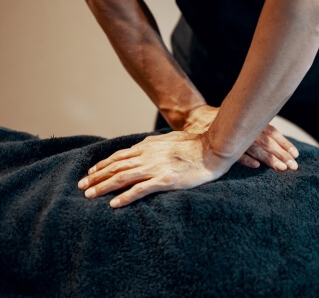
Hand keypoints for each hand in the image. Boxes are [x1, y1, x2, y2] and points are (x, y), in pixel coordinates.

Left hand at [78, 131, 232, 207]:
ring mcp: (155, 168)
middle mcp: (147, 157)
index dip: (103, 164)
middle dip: (96, 176)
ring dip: (103, 186)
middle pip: (115, 167)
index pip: (119, 156)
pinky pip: (140, 190)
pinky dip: (125, 197)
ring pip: (122, 178)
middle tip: (81, 186)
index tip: (91, 171)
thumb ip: (153, 143)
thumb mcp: (169, 138)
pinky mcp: (165, 181)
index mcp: (148, 147)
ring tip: (89, 195)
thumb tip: (141, 145)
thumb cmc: (194, 144)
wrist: (212, 149)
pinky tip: (114, 205)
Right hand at [184, 105, 298, 170]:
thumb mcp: (238, 118)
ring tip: (281, 168)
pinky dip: (245, 159)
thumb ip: (253, 126)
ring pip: (254, 147)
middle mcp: (242, 126)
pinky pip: (233, 153)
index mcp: (249, 120)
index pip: (271, 132)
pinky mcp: (218, 144)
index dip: (283, 143)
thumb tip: (273, 139)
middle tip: (293, 166)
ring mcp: (231, 135)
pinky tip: (256, 167)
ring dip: (268, 158)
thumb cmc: (219, 120)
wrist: (192, 115)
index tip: (295, 154)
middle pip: (266, 141)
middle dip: (281, 153)